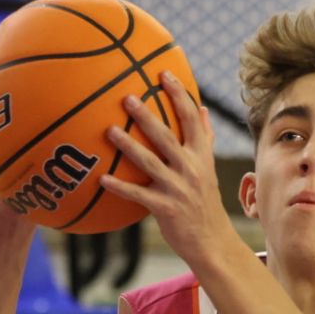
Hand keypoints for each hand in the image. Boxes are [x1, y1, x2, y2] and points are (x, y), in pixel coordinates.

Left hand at [101, 72, 237, 265]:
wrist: (212, 240)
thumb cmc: (205, 201)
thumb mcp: (208, 167)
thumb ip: (205, 138)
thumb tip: (202, 108)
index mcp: (201, 155)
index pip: (191, 118)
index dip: (178, 94)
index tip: (163, 73)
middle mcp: (191, 168)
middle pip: (167, 136)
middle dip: (146, 116)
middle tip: (127, 97)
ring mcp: (178, 189)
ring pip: (149, 162)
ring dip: (128, 145)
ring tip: (109, 130)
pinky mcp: (165, 208)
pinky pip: (138, 194)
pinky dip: (119, 186)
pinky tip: (102, 178)